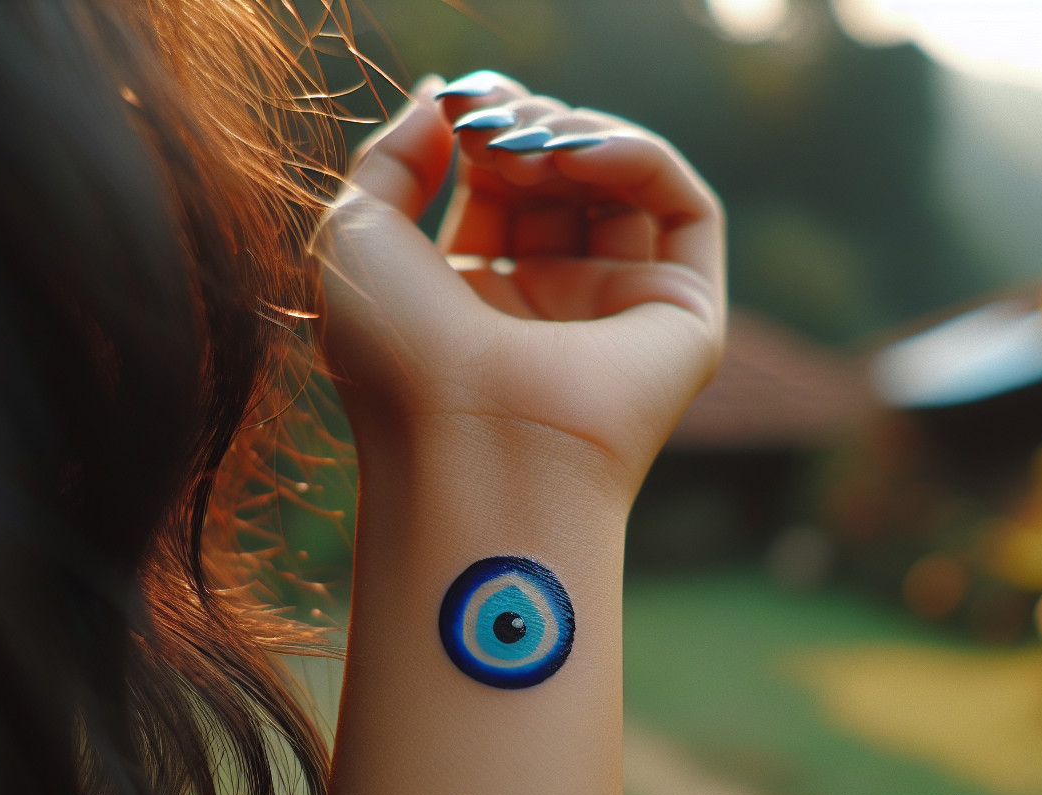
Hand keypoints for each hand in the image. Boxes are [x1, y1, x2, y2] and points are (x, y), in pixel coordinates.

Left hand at [316, 72, 725, 497]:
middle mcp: (548, 311)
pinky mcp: (684, 318)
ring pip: (623, 186)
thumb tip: (445, 99)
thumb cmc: (398, 358)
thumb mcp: (357, 234)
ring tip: (528, 145)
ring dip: (576, 137)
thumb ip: (393, 156)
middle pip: (559, 178)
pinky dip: (640, 157)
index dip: (479, 129)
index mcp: (470, 304)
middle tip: (493, 120)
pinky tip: (581, 152)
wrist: (468, 448)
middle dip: (526, 128)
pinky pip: (685, 209)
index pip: (493, 183)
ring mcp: (618, 315)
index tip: (458, 106)